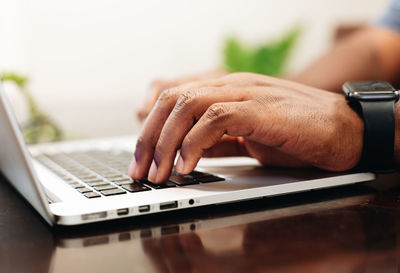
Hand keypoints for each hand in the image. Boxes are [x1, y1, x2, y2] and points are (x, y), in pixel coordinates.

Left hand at [129, 72, 363, 182]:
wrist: (343, 130)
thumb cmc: (296, 134)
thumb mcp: (246, 138)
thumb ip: (217, 139)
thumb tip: (186, 151)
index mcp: (225, 91)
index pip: (174, 96)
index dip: (150, 124)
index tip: (141, 155)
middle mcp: (231, 86)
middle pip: (173, 99)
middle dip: (149, 136)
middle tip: (140, 169)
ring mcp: (246, 93)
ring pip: (188, 105)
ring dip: (166, 142)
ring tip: (158, 173)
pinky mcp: (261, 108)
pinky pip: (216, 117)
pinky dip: (194, 143)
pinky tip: (186, 166)